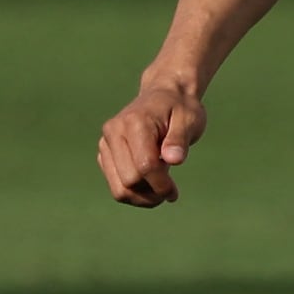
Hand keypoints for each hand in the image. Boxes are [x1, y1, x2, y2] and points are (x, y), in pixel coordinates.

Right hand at [98, 70, 206, 205]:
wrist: (164, 95)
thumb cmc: (180, 109)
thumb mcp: (189, 120)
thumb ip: (179, 140)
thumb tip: (173, 160)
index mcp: (134, 122)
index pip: (145, 166)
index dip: (161, 185)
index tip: (174, 192)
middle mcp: (114, 132)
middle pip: (129, 181)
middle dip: (152, 193)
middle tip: (170, 191)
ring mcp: (106, 143)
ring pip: (119, 188)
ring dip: (141, 198)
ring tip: (160, 192)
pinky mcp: (105, 153)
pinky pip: (115, 185)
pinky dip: (133, 193)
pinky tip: (150, 185)